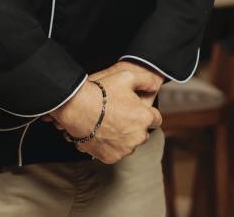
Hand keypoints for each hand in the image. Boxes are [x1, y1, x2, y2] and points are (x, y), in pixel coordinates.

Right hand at [44, 66, 162, 163]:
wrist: (77, 108)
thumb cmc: (101, 91)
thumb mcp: (126, 76)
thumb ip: (145, 81)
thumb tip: (153, 87)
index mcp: (144, 118)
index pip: (156, 119)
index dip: (146, 112)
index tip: (135, 108)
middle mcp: (138, 137)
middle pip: (143, 132)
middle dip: (135, 125)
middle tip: (120, 114)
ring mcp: (125, 149)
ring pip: (129, 143)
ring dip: (123, 136)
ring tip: (108, 122)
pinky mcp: (111, 157)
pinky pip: (115, 152)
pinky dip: (110, 145)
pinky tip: (102, 132)